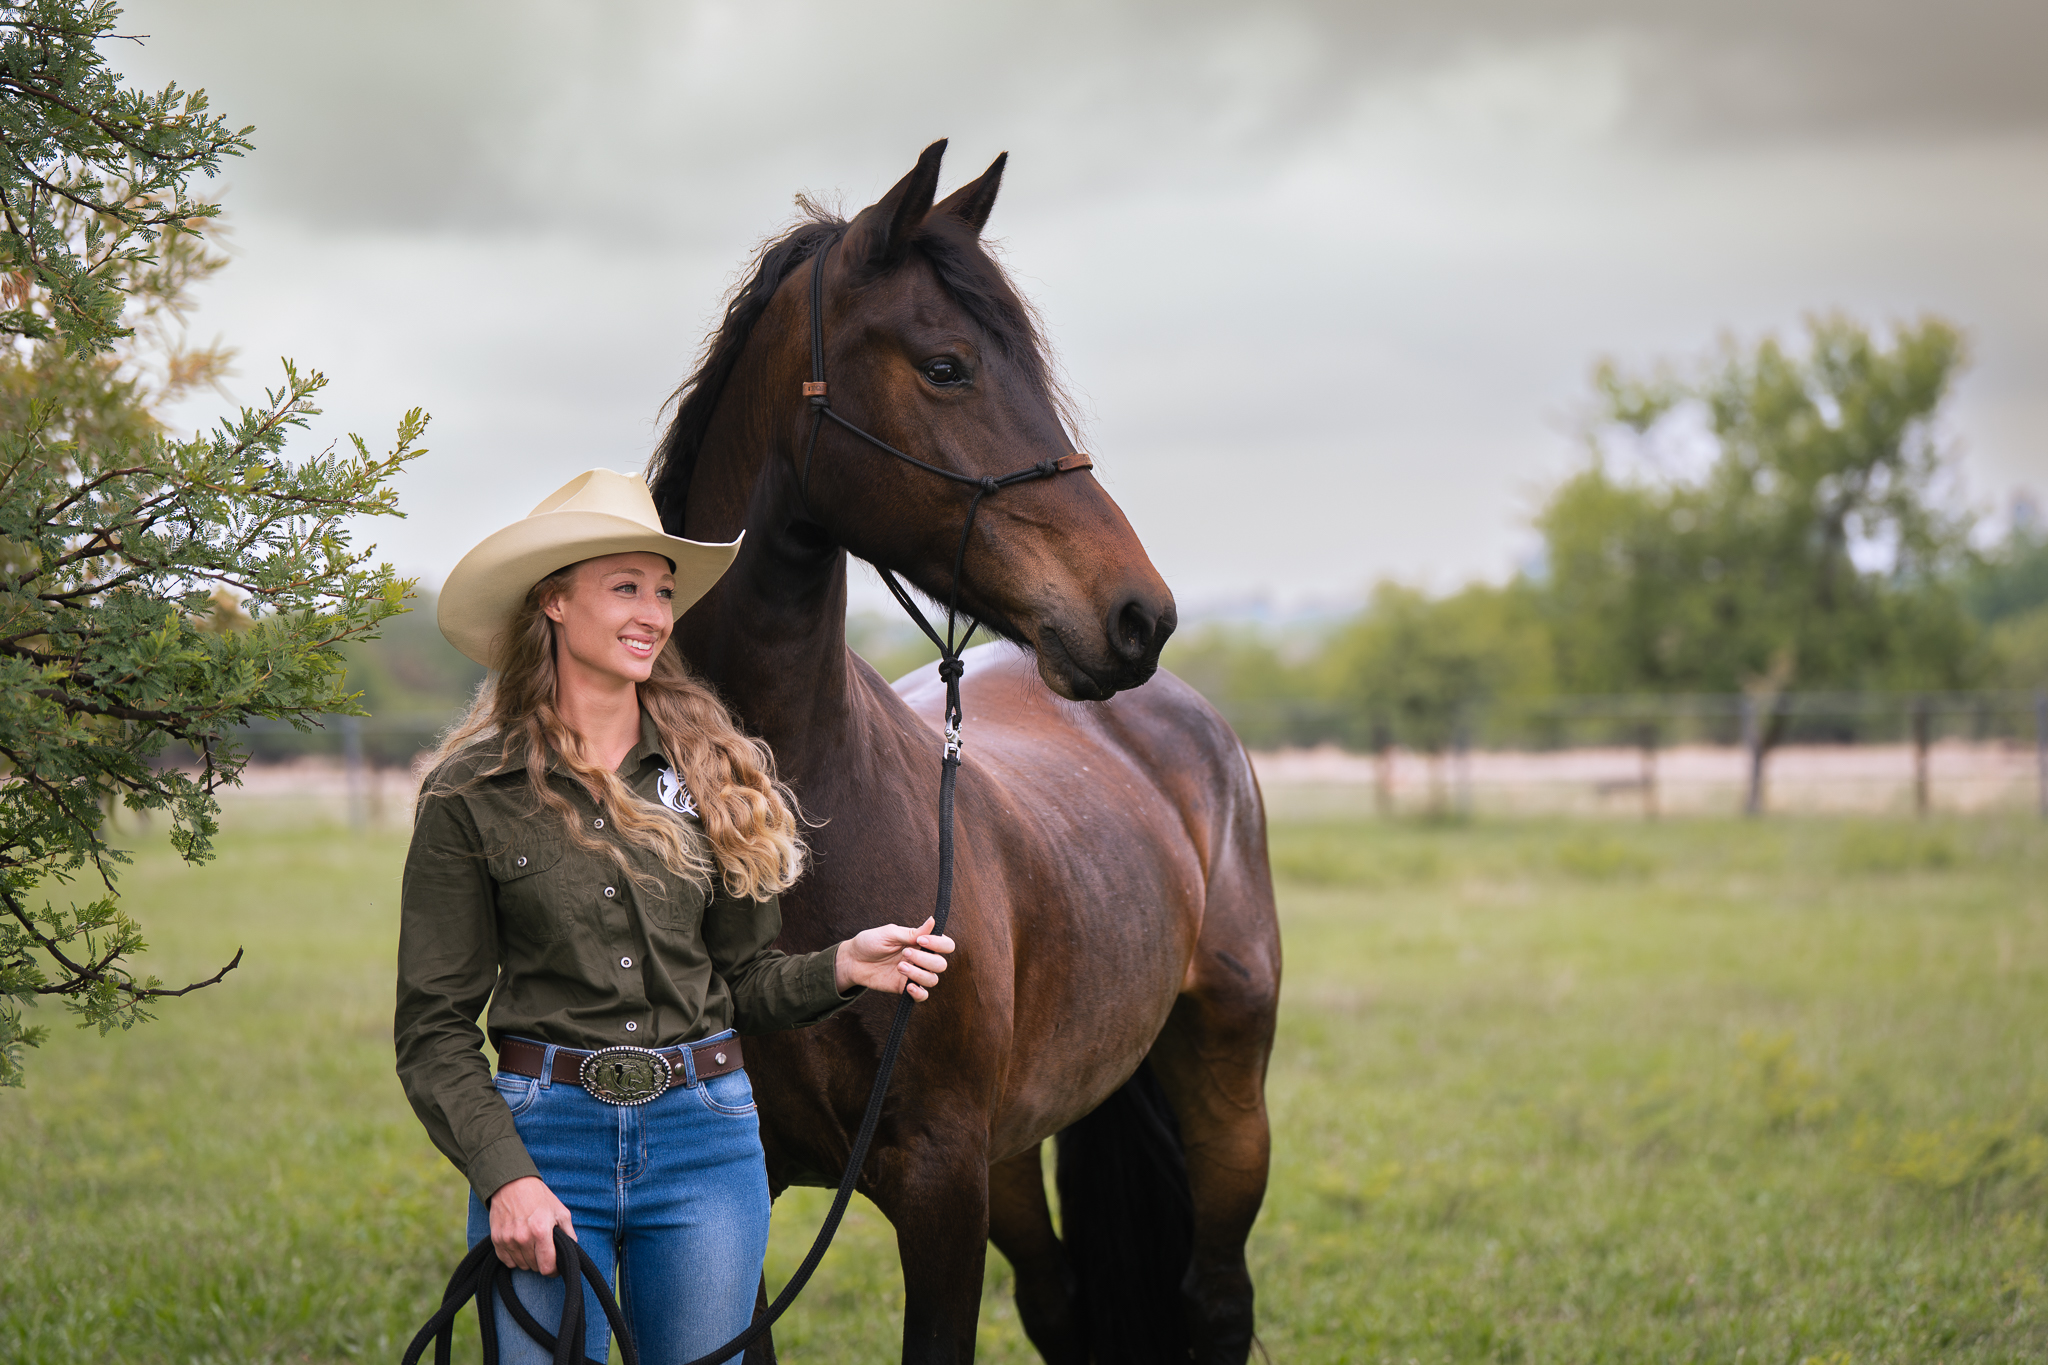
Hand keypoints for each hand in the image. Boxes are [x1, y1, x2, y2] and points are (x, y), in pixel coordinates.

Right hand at [488, 1175, 575, 1274]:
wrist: (512, 1184)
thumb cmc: (539, 1197)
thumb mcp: (560, 1211)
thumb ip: (569, 1233)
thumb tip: (573, 1250)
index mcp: (541, 1231)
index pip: (547, 1267)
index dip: (554, 1270)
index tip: (556, 1267)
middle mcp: (523, 1238)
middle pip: (534, 1267)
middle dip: (542, 1262)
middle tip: (544, 1249)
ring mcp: (508, 1239)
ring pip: (521, 1265)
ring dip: (528, 1260)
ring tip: (532, 1244)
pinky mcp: (496, 1239)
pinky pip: (507, 1261)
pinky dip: (514, 1257)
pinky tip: (520, 1246)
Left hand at [835, 917, 954, 1000]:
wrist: (853, 960)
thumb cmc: (870, 942)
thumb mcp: (890, 933)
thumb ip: (912, 932)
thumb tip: (933, 920)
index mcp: (921, 942)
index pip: (945, 945)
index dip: (939, 944)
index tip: (921, 940)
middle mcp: (921, 959)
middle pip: (941, 965)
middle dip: (925, 960)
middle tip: (904, 953)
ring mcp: (914, 974)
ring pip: (933, 980)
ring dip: (918, 973)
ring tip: (899, 967)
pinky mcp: (904, 988)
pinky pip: (922, 996)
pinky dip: (919, 992)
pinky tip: (908, 986)